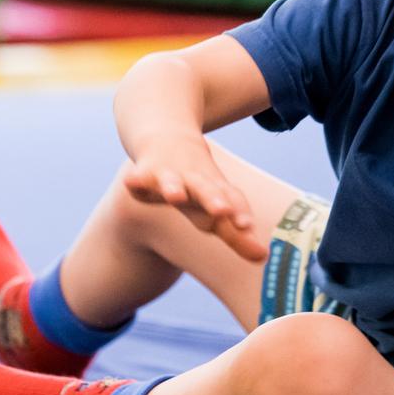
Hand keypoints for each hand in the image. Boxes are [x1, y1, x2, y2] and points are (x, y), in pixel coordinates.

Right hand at [121, 137, 266, 260]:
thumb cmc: (197, 183)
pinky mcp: (144, 172)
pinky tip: (130, 182)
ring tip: (175, 196)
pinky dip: (135, 179)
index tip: (246, 225)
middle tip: (223, 211)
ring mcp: (169, 174)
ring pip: (172, 180)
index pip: (232, 200)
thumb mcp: (216, 207)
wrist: (169, 137)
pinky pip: (138, 176)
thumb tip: (263, 257)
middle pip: (206, 189)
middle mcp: (195, 180)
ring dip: (173, 187)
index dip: (239, 212)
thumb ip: (236, 236)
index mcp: (216, 190)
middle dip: (213, 199)